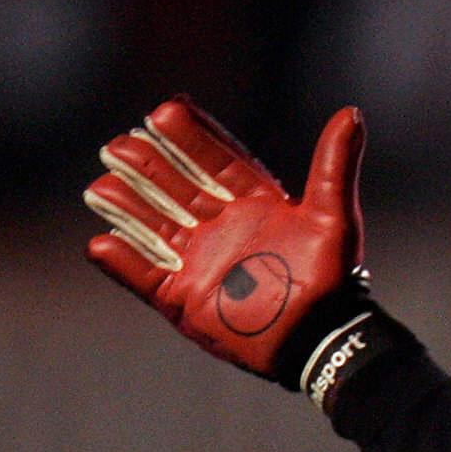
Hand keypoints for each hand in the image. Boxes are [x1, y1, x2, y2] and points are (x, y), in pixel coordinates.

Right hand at [84, 98, 366, 381]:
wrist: (322, 338)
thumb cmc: (331, 278)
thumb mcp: (334, 216)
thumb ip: (334, 165)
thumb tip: (351, 114)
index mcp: (252, 204)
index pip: (213, 160)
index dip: (190, 136)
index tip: (165, 112)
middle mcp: (220, 229)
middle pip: (173, 187)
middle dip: (146, 165)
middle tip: (121, 145)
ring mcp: (199, 263)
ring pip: (151, 226)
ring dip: (126, 205)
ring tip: (101, 186)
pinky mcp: (184, 300)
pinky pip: (143, 278)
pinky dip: (122, 263)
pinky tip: (99, 244)